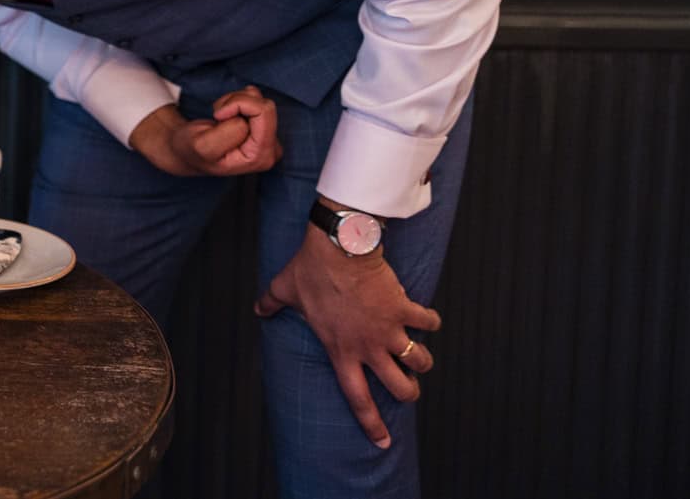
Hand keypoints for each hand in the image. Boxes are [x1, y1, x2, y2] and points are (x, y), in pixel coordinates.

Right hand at [128, 87, 281, 177]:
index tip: (218, 115)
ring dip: (235, 101)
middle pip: (265, 106)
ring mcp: (269, 138)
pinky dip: (238, 100)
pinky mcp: (265, 128)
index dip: (239, 105)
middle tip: (218, 114)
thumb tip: (245, 119)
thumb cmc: (193, 150)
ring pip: (260, 100)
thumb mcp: (204, 146)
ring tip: (220, 116)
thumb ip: (228, 133)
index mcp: (259, 157)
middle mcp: (270, 150)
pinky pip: (257, 100)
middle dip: (238, 102)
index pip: (263, 113)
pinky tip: (227, 114)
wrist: (189, 151)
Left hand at [254, 206, 439, 450]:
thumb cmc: (311, 270)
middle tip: (406, 387)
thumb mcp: (284, 289)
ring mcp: (389, 329)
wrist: (340, 247)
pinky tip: (427, 319)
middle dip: (408, 393)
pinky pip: (429, 322)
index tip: (383, 441)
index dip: (371, 424)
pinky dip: (431, 322)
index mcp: (340, 351)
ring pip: (420, 361)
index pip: (357, 398)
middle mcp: (369, 347)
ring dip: (422, 362)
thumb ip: (271, 304)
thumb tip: (258, 309)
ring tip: (419, 358)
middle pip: (400, 387)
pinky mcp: (404, 308)